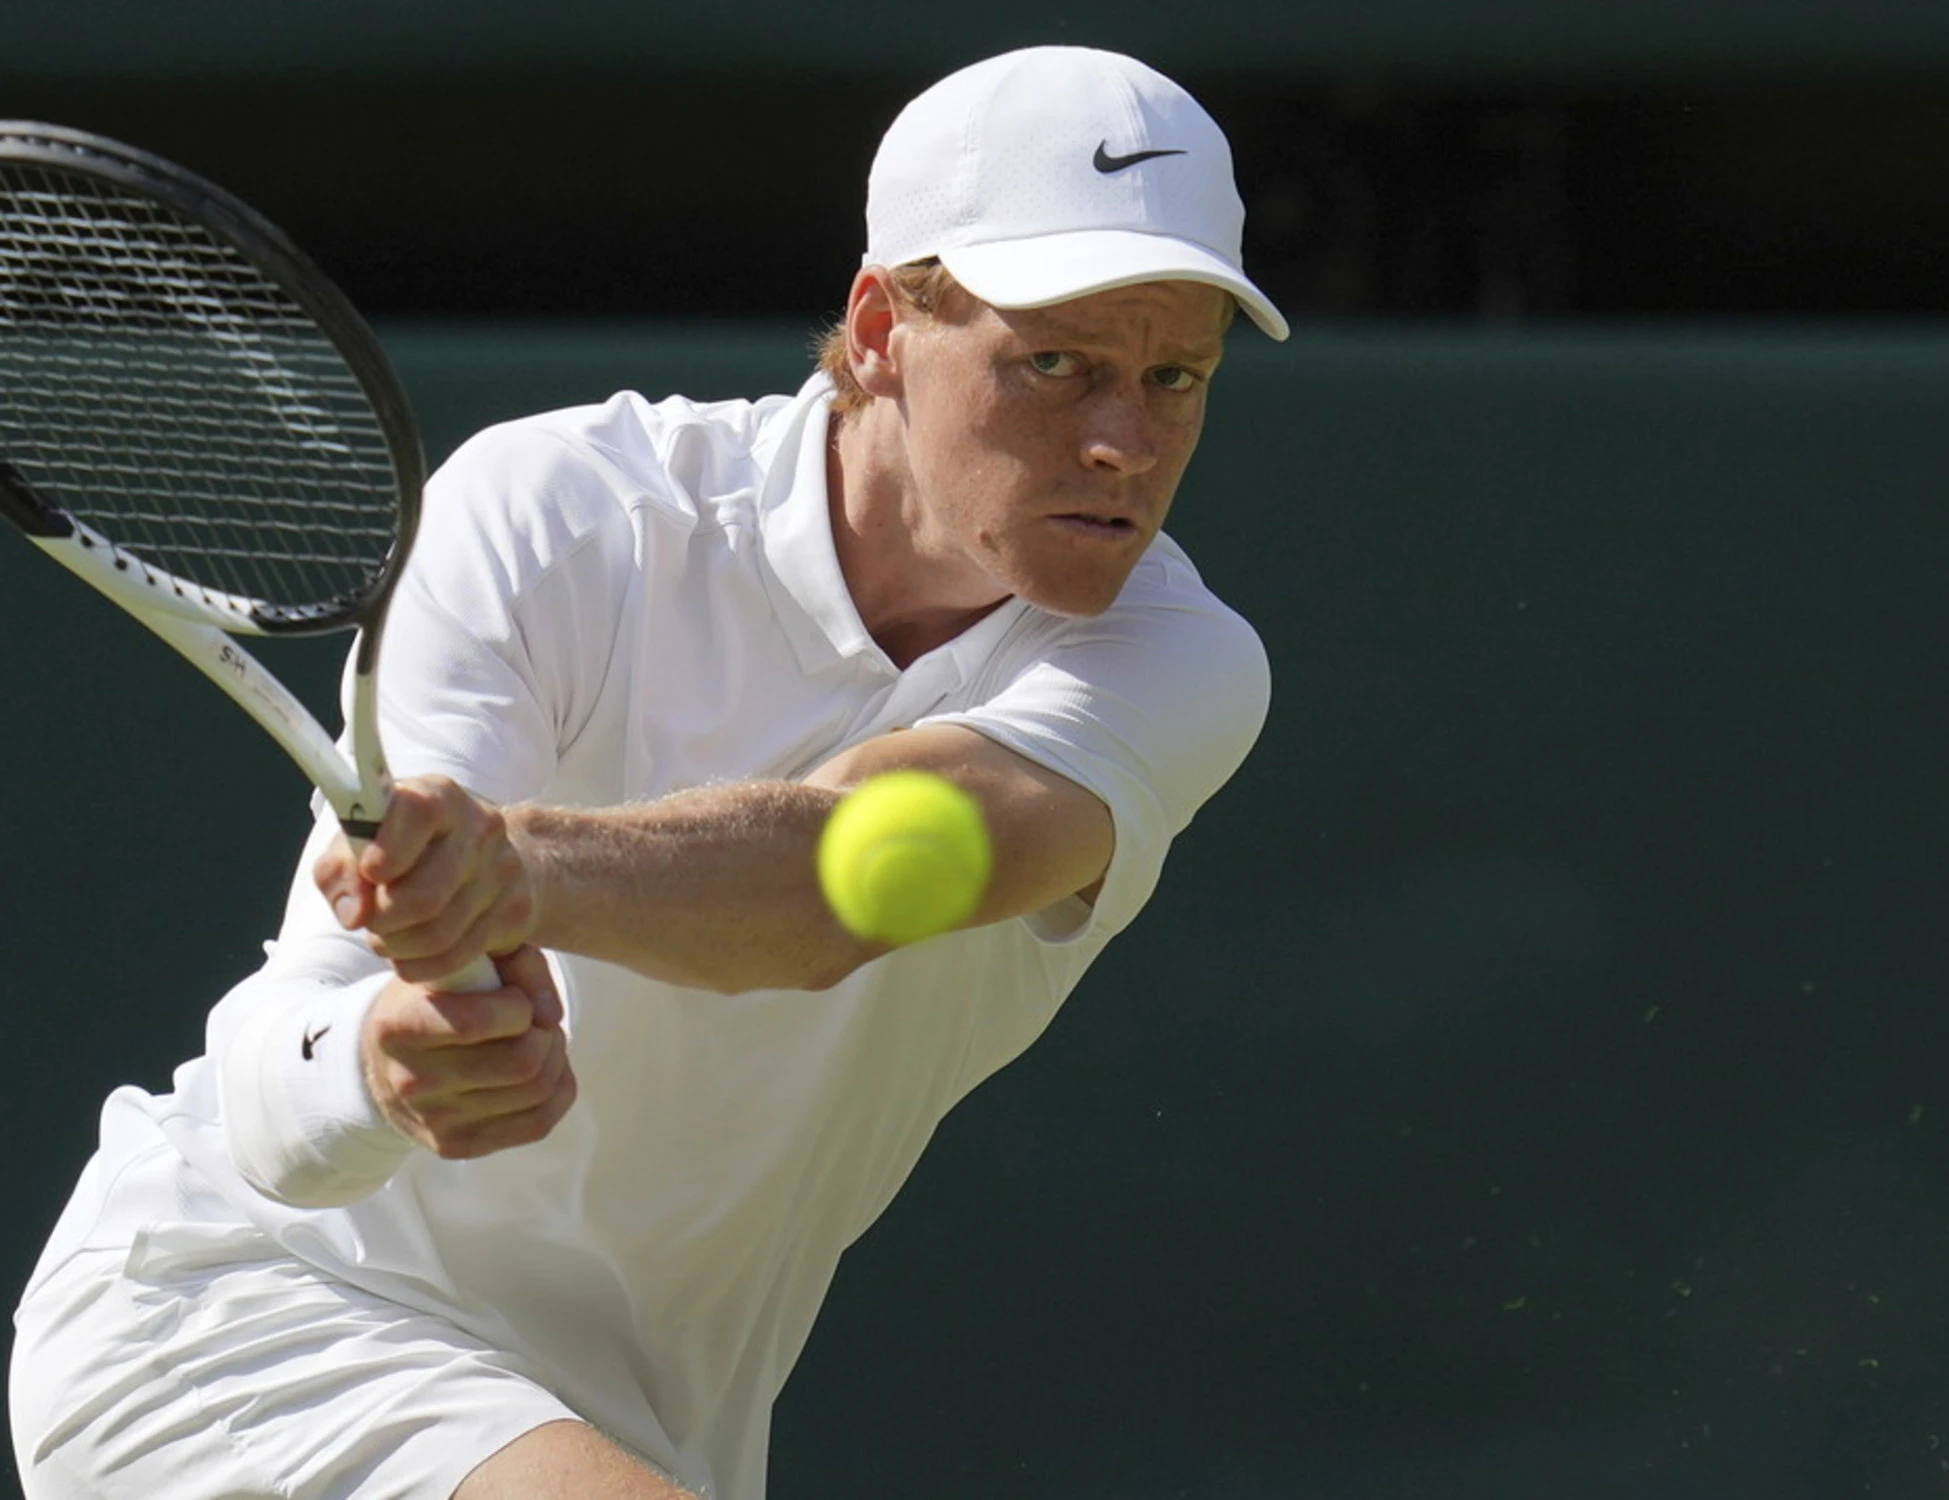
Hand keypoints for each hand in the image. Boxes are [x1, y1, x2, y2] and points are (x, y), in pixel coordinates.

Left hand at [315, 774, 537, 984]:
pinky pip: (457, 956)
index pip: (418, 814)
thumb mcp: (361, 845)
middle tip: (370, 922)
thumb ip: (339, 871)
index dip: (388, 850)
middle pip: (425, 896)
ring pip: (439, 934)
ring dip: (398, 947)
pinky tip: (408, 954)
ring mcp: (504, 871)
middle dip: (383, 920)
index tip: (371, 873)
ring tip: (385, 938)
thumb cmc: (404, 848)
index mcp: (439, 796)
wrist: (485, 859)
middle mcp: (480, 828)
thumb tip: (354, 914)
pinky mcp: (516, 911)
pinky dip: (420, 965)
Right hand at [360, 945, 577, 1158]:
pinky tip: (541, 1069)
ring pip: (537, 1091)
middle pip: (521, 1061)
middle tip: (536, 1021)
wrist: (387, 1061)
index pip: (475, 1023)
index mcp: (400, 1024)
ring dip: (554, 1057)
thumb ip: (515, 961)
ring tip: (538, 1040)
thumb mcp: (463, 962)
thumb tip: (551, 1015)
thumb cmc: (438, 998)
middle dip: (544, 1033)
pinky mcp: (456, 1146)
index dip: (519, 1006)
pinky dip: (557, 1088)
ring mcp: (433, 1120)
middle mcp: (410, 1079)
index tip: (518, 997)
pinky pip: (538, 1123)